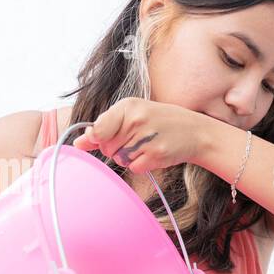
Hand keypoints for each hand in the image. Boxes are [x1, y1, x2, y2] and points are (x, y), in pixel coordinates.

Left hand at [72, 98, 213, 174]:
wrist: (195, 131)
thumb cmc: (160, 122)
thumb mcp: (132, 115)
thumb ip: (103, 128)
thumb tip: (78, 143)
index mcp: (128, 106)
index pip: (97, 130)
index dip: (99, 138)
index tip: (108, 137)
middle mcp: (136, 120)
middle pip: (107, 147)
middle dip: (117, 148)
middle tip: (136, 139)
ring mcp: (146, 137)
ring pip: (120, 159)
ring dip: (130, 157)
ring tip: (147, 145)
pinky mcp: (156, 154)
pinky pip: (134, 168)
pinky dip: (142, 165)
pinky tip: (154, 154)